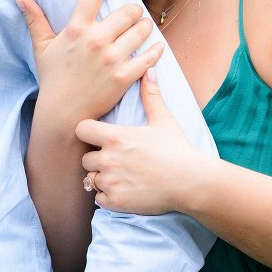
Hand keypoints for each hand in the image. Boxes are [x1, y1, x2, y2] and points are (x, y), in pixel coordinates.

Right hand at [18, 0, 163, 124]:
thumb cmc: (53, 79)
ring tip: (143, 27)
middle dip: (133, 9)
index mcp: (76, 30)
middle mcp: (95, 41)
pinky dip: (156, 50)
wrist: (63, 114)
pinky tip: (157, 46)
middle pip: (127, 11)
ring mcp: (111, 59)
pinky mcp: (124, 77)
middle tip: (134, 13)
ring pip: (141, 31)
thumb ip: (35, 20)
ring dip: (145, 26)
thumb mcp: (42, 48)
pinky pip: (148, 57)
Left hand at [77, 68, 204, 214]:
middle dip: (97, 160)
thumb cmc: (177, 150)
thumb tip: (150, 70)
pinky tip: (126, 190)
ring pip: (91, 180)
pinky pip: (99, 198)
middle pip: (85, 159)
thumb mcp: (164, 120)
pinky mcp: (115, 201)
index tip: (99, 137)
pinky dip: (109, 197)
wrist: (191, 182)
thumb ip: (151, 95)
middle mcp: (108, 159)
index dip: (88, 133)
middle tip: (117, 161)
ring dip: (103, 179)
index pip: (81, 130)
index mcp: (115, 137)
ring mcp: (110, 182)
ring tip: (123, 176)